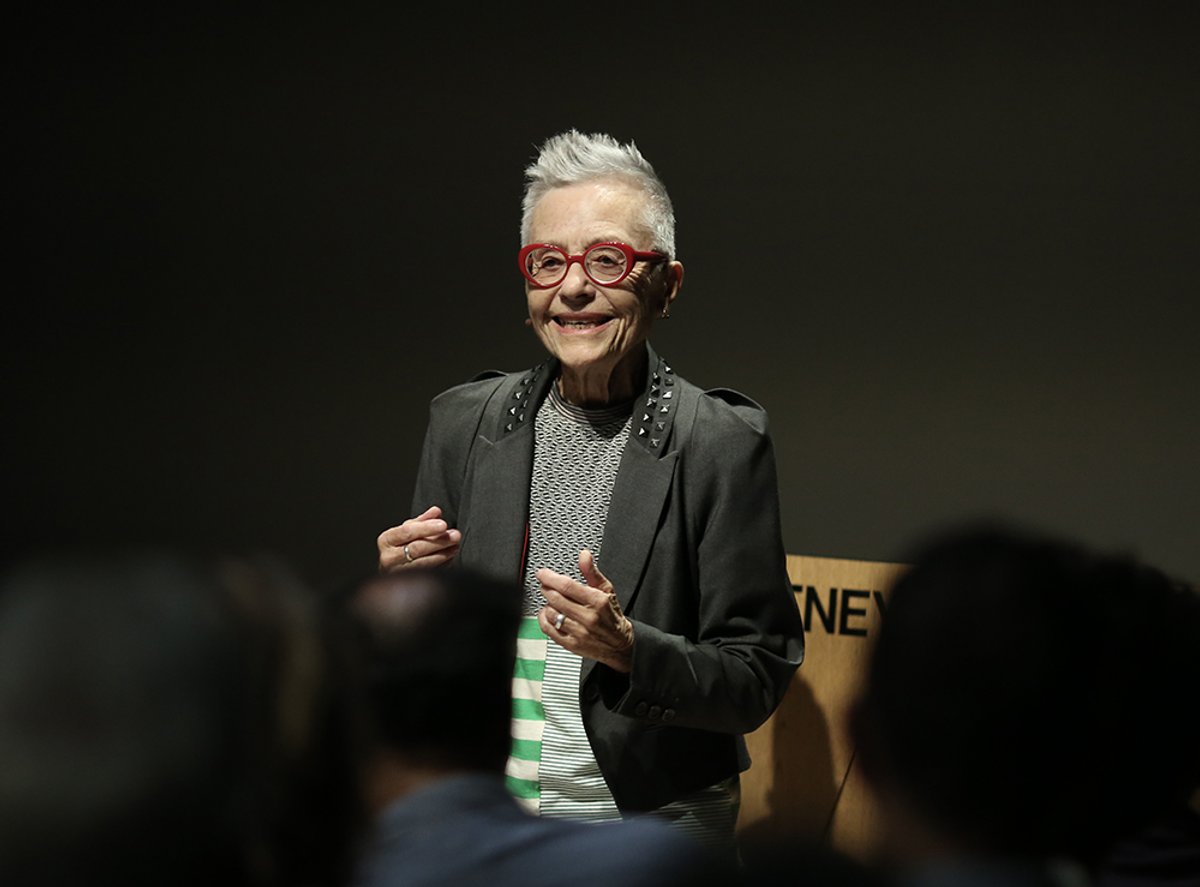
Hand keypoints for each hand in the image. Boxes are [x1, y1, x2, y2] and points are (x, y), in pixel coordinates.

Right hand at [377, 505, 460, 571]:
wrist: (394, 567)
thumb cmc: (402, 545)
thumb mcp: (409, 529)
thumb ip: (423, 520)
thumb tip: (436, 511)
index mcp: (386, 540)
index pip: (407, 532)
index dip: (426, 528)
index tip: (443, 524)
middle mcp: (388, 558)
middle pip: (415, 548)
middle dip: (438, 541)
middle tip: (455, 536)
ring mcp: (397, 573)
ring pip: (422, 563)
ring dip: (443, 554)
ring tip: (455, 546)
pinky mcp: (407, 584)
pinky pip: (427, 574)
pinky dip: (442, 565)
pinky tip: (450, 557)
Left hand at [537, 549, 633, 672]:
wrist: (620, 644)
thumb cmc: (612, 615)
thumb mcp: (607, 590)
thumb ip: (592, 572)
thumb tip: (584, 555)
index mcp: (597, 601)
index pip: (567, 586)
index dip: (550, 578)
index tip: (542, 574)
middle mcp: (588, 617)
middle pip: (556, 599)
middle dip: (546, 589)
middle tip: (546, 585)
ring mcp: (580, 632)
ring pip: (551, 614)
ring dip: (547, 604)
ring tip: (552, 601)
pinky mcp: (572, 644)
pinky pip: (549, 630)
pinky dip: (544, 620)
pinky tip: (548, 614)